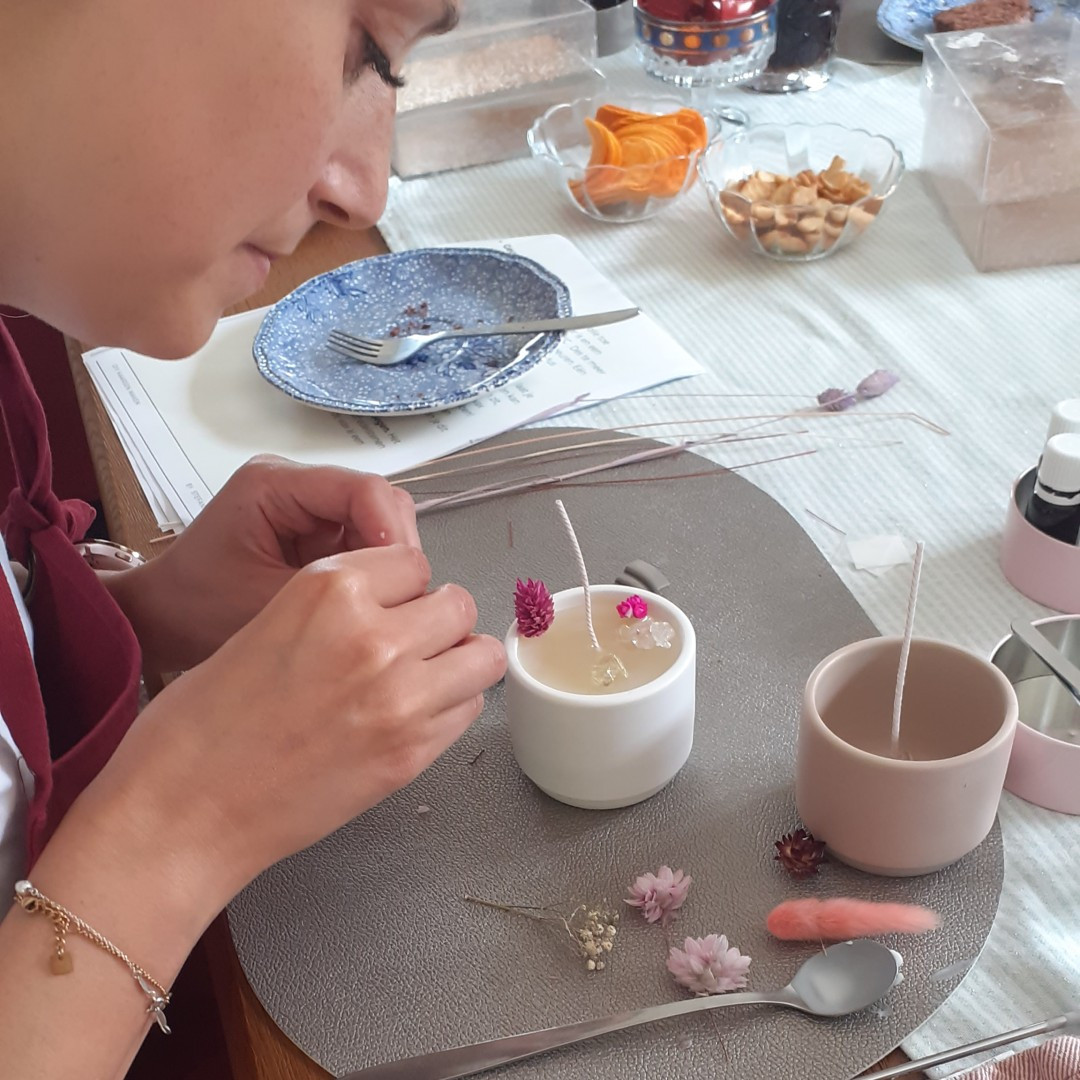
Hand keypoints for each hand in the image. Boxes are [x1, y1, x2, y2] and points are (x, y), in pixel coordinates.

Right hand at [87, 544, 506, 904]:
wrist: (183, 812)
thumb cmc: (201, 723)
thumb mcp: (264, 623)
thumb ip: (335, 607)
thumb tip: (394, 607)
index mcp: (328, 588)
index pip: (413, 561)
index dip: (402, 585)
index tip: (389, 604)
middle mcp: (374, 634)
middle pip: (458, 603)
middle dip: (439, 619)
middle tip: (411, 642)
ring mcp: (400, 696)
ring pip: (482, 656)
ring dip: (459, 661)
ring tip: (424, 677)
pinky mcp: (411, 752)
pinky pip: (468, 708)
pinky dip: (451, 707)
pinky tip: (412, 717)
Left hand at [108, 455, 419, 670]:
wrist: (161, 621)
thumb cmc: (195, 610)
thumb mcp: (267, 606)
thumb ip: (334, 595)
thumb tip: (403, 598)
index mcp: (274, 484)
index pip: (362, 489)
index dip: (393, 532)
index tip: (405, 580)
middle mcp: (296, 485)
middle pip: (378, 501)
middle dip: (396, 551)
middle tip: (401, 600)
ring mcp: (309, 506)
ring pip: (379, 522)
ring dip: (388, 564)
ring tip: (384, 606)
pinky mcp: (316, 531)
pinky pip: (365, 543)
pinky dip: (375, 574)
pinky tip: (370, 604)